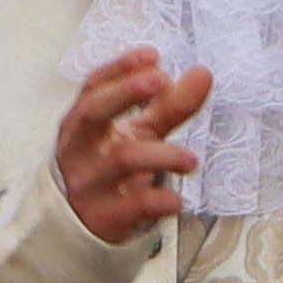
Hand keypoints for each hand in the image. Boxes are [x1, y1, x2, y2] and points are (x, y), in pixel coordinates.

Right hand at [58, 51, 212, 245]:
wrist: (82, 227)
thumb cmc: (111, 168)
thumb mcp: (138, 133)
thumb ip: (169, 105)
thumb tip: (203, 72)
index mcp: (82, 123)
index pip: (93, 87)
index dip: (120, 68)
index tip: (153, 55)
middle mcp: (78, 149)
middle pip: (93, 112)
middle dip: (126, 92)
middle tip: (162, 80)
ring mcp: (88, 184)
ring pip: (122, 159)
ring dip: (163, 153)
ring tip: (192, 159)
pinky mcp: (103, 217)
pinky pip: (133, 205)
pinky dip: (158, 200)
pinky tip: (176, 200)